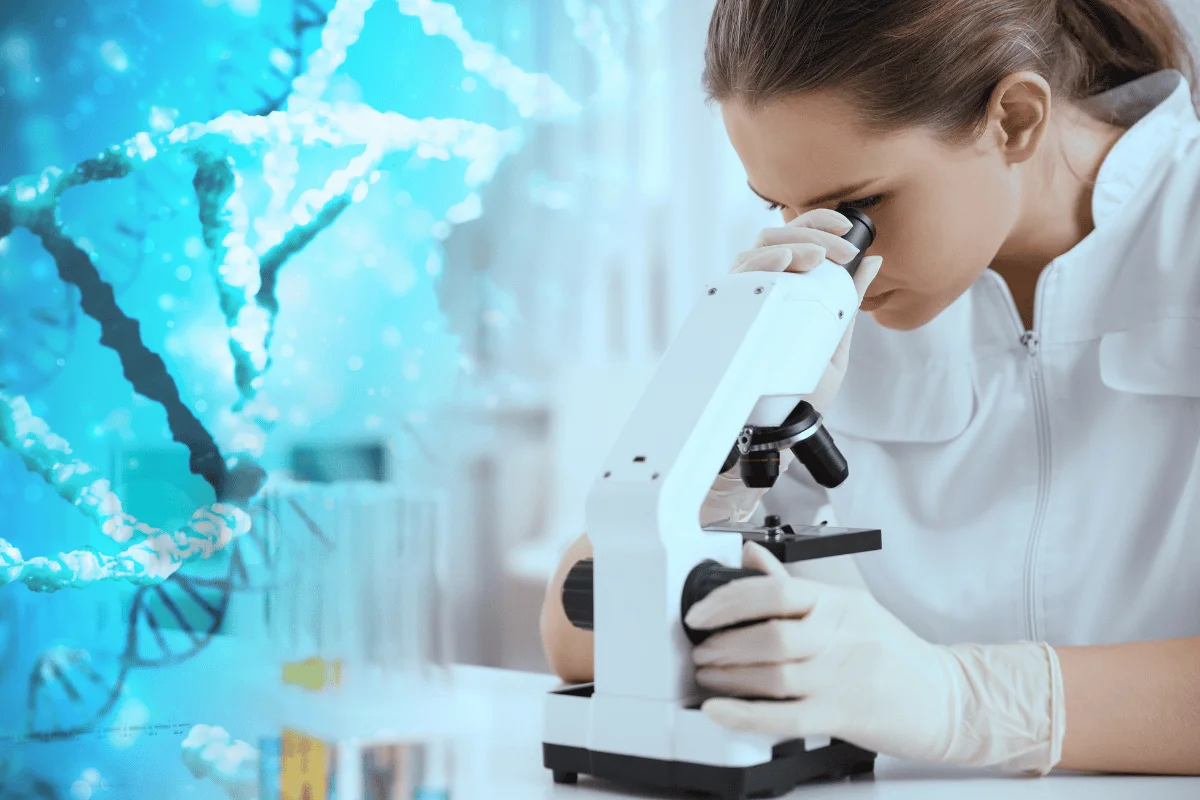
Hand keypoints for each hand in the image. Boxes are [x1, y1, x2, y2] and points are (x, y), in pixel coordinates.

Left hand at [685, 542, 1064, 772]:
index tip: (700, 613)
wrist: (951, 698)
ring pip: (774, 675)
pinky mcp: (845, 715)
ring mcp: (844, 677)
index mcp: (840, 604)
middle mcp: (842, 636)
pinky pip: (786, 717)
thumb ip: (795, 586)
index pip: (775, 592)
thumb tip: (750, 556)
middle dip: (723, 644)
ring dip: (729, 677)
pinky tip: (721, 711)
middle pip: (770, 636)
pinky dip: (746, 714)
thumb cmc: (896, 655)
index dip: (728, 601)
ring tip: (708, 676)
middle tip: (700, 650)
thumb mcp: (851, 608)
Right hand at [731, 209, 883, 414]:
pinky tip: (783, 263)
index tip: (848, 229)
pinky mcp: (727, 316)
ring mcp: (741, 302)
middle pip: (774, 238)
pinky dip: (761, 264)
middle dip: (811, 234)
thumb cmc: (803, 390)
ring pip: (755, 251)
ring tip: (816, 257)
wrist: (784, 429)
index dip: (819, 223)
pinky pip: (737, 278)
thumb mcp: (835, 339)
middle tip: (843, 251)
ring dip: (789, 245)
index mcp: (783, 290)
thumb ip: (848, 300)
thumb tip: (875, 260)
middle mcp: (758, 290)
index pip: (794, 240)